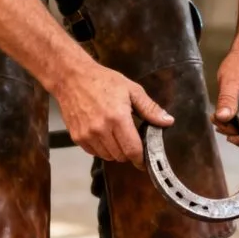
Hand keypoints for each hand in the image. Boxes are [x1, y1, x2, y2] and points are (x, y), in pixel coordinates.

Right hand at [53, 62, 173, 167]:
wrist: (71, 77)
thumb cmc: (102, 81)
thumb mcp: (131, 90)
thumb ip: (150, 108)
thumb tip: (167, 121)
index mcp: (118, 118)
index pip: (133, 150)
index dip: (141, 158)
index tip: (144, 160)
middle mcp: (101, 130)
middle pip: (121, 156)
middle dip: (129, 152)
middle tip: (130, 139)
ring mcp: (87, 135)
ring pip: (108, 156)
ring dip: (115, 151)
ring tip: (115, 135)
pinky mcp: (77, 137)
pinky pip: (94, 153)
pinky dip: (101, 148)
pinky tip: (103, 134)